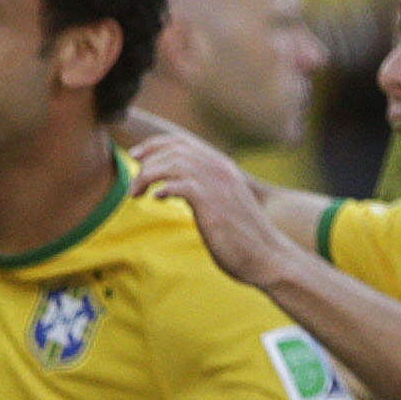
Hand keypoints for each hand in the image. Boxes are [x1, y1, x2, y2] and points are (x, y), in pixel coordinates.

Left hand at [128, 125, 301, 288]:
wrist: (267, 257)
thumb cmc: (242, 237)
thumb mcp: (222, 204)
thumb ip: (202, 191)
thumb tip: (175, 189)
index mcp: (221, 167)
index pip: (182, 142)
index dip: (154, 145)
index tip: (136, 157)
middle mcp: (220, 169)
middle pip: (174, 149)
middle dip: (146, 161)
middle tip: (133, 183)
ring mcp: (217, 184)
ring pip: (173, 163)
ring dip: (148, 176)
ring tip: (137, 194)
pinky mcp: (212, 203)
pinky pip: (180, 184)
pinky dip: (163, 187)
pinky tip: (156, 199)